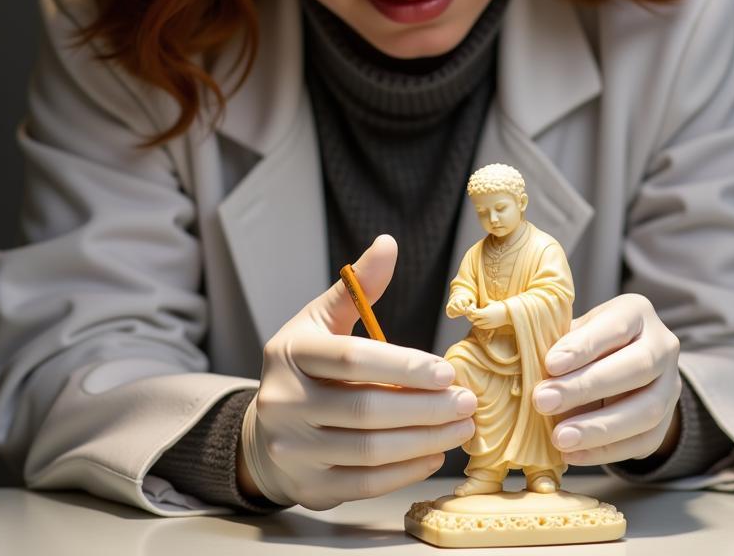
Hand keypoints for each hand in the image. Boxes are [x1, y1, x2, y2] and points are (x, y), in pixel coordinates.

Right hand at [239, 235, 476, 509]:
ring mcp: (293, 450)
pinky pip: (365, 484)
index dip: (404, 367)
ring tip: (461, 426)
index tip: (447, 371)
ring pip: (370, 451)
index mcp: (290, 353)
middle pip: (366, 409)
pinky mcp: (307, 488)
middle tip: (467, 401)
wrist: (266, 434)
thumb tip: (388, 244)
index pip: (352, 360)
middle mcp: (283, 403)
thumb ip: (358, 287)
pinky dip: (405, 471)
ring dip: (424, 440)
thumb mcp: (321, 320)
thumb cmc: (305, 368)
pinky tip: (434, 453)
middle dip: (426, 407)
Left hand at [467, 301, 507, 330]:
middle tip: (472, 315)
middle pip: (475, 320)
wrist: (508, 313)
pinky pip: (483, 327)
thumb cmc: (499, 306)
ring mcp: (489, 323)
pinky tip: (480, 323)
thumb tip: (478, 305)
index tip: (471, 310)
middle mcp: (486, 319)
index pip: (474, 314)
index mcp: (485, 312)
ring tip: (476, 319)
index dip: (472, 313)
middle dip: (473, 318)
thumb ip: (484, 305)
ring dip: (476, 322)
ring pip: (478, 325)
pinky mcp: (492, 326)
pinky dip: (480, 325)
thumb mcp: (490, 303)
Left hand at [531, 293, 682, 463]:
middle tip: (543, 401)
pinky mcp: (667, 420)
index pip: (616, 326)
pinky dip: (607, 451)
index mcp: (637, 312)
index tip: (550, 364)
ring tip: (559, 438)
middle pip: (636, 367)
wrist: (621, 363)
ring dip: (599, 428)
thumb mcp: (575, 328)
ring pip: (647, 410)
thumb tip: (527, 365)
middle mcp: (663, 345)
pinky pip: (644, 442)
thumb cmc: (587, 341)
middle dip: (587, 387)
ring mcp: (672, 385)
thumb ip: (559, 342)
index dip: (584, 346)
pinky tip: (574, 454)